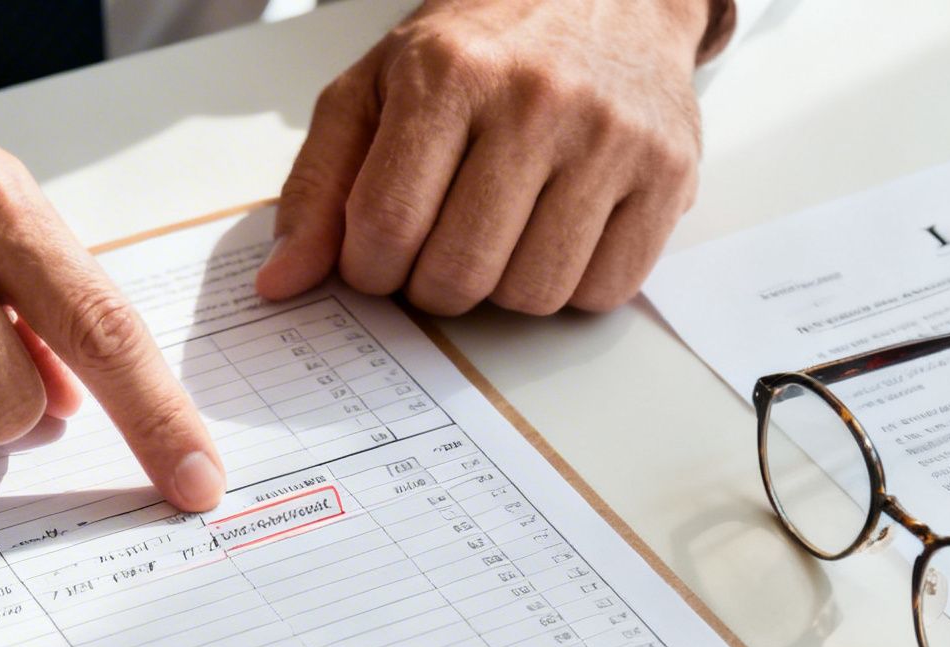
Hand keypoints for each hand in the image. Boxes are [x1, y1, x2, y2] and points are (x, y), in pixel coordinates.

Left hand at [257, 0, 710, 315]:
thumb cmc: (480, 48)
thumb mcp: (376, 90)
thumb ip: (318, 185)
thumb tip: (280, 283)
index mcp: (449, 74)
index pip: (384, 226)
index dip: (368, 269)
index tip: (376, 255)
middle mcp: (537, 101)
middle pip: (457, 274)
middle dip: (430, 285)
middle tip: (438, 246)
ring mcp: (612, 138)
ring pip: (531, 295)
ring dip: (501, 289)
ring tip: (500, 232)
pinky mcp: (670, 173)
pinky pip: (603, 291)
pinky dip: (570, 286)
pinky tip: (556, 232)